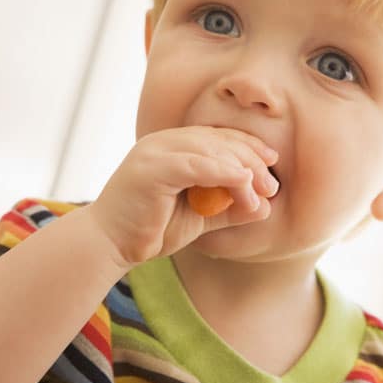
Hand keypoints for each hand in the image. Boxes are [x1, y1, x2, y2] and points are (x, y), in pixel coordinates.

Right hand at [87, 126, 278, 266]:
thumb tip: (266, 207)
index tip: (272, 163)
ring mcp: (156, 151)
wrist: (110, 245)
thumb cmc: (151, 230)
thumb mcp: (200, 217)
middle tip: (271, 186)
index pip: (218, 137)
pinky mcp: (152, 167)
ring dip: (242, 170)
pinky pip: (196, 165)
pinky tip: (243, 184)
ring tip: (262, 192)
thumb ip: (229, 208)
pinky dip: (223, 173)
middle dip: (251, 160)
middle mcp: (164, 142)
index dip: (249, 146)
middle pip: (219, 140)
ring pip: (212, 150)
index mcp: (173, 146)